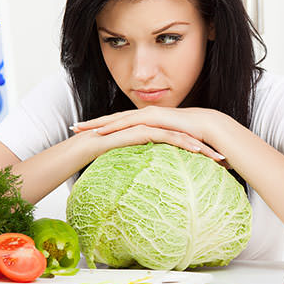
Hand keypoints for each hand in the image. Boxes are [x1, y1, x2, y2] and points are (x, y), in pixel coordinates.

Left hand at [72, 106, 225, 161]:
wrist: (210, 130)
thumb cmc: (193, 140)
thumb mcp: (170, 147)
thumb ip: (159, 152)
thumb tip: (151, 168)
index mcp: (146, 122)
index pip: (119, 125)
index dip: (101, 129)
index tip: (84, 134)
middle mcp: (144, 116)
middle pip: (112, 120)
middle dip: (92, 124)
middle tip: (73, 129)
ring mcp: (148, 115)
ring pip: (116, 119)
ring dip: (97, 124)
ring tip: (80, 130)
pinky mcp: (154, 118)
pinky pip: (130, 124)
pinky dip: (114, 128)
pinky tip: (101, 134)